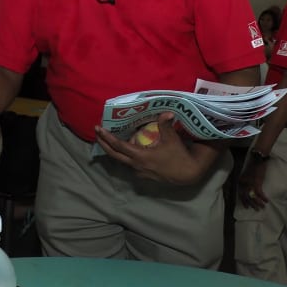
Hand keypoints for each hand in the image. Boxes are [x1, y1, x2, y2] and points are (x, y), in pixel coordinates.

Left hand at [94, 112, 212, 184]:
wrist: (189, 174)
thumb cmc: (179, 155)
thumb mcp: (172, 139)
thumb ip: (166, 125)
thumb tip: (166, 112)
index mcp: (140, 156)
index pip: (119, 146)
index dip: (107, 137)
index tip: (98, 129)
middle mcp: (136, 166)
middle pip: (115, 155)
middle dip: (104, 144)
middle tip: (97, 133)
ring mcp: (140, 172)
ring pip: (123, 160)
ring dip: (115, 150)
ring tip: (111, 138)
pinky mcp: (144, 175)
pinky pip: (131, 164)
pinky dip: (126, 155)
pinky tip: (129, 147)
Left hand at [237, 156, 268, 209]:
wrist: (257, 159)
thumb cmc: (253, 166)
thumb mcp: (247, 175)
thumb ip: (246, 182)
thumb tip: (249, 189)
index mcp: (241, 181)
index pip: (240, 194)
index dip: (244, 201)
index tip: (247, 206)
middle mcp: (244, 183)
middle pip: (246, 196)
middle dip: (251, 204)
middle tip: (256, 209)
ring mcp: (250, 183)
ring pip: (252, 196)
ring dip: (258, 202)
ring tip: (262, 206)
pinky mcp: (257, 182)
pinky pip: (259, 193)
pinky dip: (263, 197)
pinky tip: (267, 200)